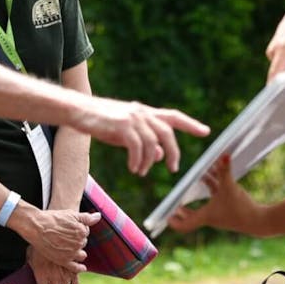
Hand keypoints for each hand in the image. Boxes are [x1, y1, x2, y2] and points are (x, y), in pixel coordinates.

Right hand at [10, 204, 96, 271]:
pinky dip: (80, 268)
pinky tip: (82, 268)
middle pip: (82, 243)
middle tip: (66, 237)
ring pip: (81, 255)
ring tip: (69, 248)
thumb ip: (87, 217)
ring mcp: (71, 253)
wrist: (37, 227)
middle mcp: (79, 243)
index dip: (77, 229)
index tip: (69, 228)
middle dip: (77, 240)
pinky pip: (75, 267)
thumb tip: (98, 216)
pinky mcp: (63, 260)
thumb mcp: (71, 214)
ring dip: (78, 252)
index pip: (85, 232)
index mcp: (82, 231)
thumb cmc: (53, 218)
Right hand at [74, 97, 208, 175]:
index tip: (206, 131)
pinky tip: (133, 168)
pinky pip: (137, 147)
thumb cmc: (101, 122)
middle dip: (174, 152)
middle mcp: (142, 112)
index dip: (190, 124)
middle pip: (167, 132)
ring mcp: (132, 117)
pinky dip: (138, 160)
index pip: (173, 116)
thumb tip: (160, 155)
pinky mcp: (122, 125)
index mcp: (145, 112)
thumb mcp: (126, 134)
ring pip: (152, 143)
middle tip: (174, 168)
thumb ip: (144, 142)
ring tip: (141, 172)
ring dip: (149, 161)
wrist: (78, 112)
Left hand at [167, 154, 265, 235]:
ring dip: (198, 191)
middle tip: (173, 200)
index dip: (174, 222)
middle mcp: (210, 216)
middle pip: (190, 216)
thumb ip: (225, 170)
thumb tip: (223, 154)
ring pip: (203, 203)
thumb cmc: (241, 208)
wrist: (259, 221)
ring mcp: (219, 213)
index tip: (166, 216)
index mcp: (205, 216)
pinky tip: (214, 172)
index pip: (184, 226)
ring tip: (195, 176)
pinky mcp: (228, 207)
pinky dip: (212, 185)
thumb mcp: (230, 187)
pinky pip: (215, 196)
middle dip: (182, 208)